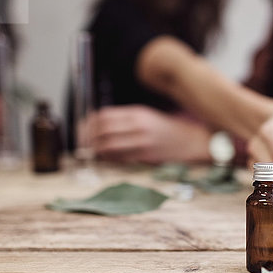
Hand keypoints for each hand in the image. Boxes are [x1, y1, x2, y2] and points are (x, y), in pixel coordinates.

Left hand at [92, 105, 212, 163]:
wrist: (191, 140)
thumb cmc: (166, 129)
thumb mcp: (146, 116)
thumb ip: (124, 120)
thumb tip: (98, 126)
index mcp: (136, 113)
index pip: (103, 116)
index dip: (88, 124)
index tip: (82, 131)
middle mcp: (138, 125)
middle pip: (102, 130)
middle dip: (87, 139)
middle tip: (81, 146)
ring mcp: (142, 141)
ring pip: (108, 145)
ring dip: (96, 151)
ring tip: (90, 154)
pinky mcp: (146, 155)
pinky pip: (120, 158)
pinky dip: (109, 159)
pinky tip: (105, 160)